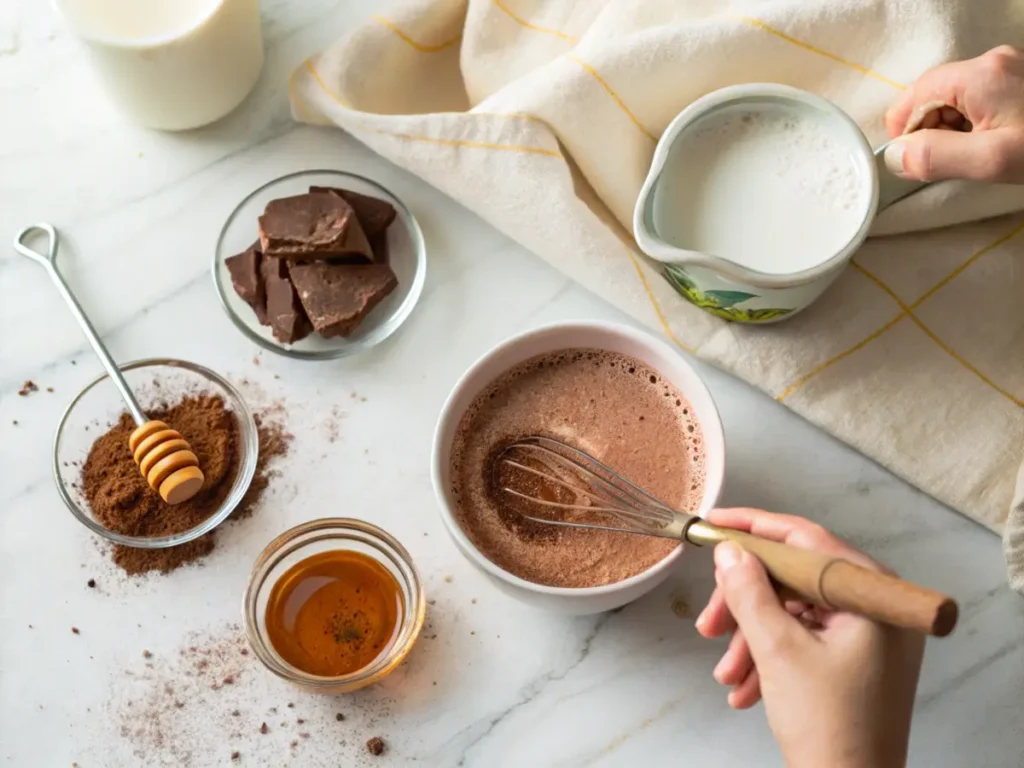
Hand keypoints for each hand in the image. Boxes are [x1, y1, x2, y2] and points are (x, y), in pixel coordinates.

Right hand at [695, 508, 924, 767]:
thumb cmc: (829, 726)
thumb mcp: (778, 650)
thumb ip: (749, 591)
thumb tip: (729, 550)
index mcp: (871, 593)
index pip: (804, 540)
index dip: (752, 528)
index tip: (711, 525)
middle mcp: (874, 604)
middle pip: (792, 579)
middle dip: (745, 603)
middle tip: (709, 625)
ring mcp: (866, 633)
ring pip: (790, 612)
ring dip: (750, 638)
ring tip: (725, 672)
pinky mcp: (854, 658)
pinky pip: (801, 638)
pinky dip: (768, 657)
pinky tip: (744, 689)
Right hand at [884, 45, 1023, 182]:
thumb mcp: (993, 161)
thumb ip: (937, 157)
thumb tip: (894, 157)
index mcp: (979, 75)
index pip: (912, 98)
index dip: (905, 134)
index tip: (917, 164)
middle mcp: (992, 62)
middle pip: (933, 97)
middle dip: (931, 133)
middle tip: (954, 164)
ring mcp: (1010, 70)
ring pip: (955, 101)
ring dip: (953, 133)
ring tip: (979, 158)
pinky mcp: (1022, 83)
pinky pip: (979, 102)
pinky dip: (974, 127)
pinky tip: (994, 146)